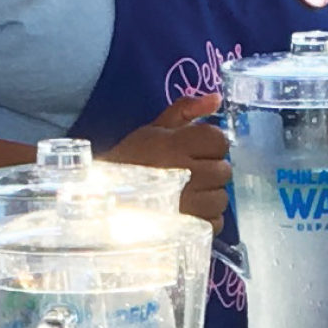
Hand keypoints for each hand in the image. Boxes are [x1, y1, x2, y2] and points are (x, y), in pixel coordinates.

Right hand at [105, 93, 231, 222]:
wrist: (102, 199)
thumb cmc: (130, 161)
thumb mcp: (153, 129)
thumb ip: (186, 110)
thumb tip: (216, 98)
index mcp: (175, 145)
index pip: (219, 140)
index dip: (210, 144)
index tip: (195, 150)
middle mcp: (183, 174)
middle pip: (224, 170)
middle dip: (210, 170)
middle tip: (190, 173)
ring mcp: (186, 205)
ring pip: (221, 199)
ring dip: (208, 196)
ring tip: (187, 194)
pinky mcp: (187, 228)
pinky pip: (215, 222)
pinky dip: (205, 218)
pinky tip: (188, 212)